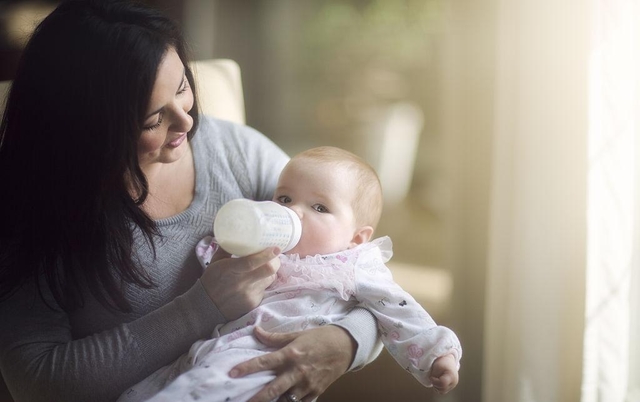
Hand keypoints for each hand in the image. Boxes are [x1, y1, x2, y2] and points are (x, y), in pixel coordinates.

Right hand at [200, 247, 280, 319]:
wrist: (207, 307)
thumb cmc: (212, 280)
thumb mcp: (216, 261)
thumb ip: (227, 247)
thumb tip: (237, 233)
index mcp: (231, 269)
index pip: (252, 262)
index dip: (266, 255)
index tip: (276, 248)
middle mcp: (242, 282)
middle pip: (268, 271)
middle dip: (275, 261)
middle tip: (273, 256)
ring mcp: (249, 294)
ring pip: (270, 279)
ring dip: (269, 272)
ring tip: (262, 268)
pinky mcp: (253, 303)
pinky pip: (264, 289)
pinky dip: (262, 283)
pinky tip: (253, 283)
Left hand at [229, 325, 355, 401]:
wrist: (346, 346)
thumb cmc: (320, 338)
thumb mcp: (297, 334)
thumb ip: (275, 338)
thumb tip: (256, 331)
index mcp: (291, 354)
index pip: (264, 362)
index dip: (247, 368)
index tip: (232, 373)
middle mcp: (297, 371)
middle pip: (273, 389)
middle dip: (257, 398)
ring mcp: (307, 384)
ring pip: (286, 399)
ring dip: (275, 401)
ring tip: (263, 401)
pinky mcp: (316, 392)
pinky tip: (285, 400)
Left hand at [429, 353, 458, 393]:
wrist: (448, 360)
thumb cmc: (442, 362)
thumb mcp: (437, 367)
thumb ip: (434, 376)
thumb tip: (432, 383)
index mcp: (451, 376)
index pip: (442, 384)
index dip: (434, 381)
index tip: (431, 376)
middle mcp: (454, 382)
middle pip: (442, 389)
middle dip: (435, 384)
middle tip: (433, 377)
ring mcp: (453, 385)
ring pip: (442, 391)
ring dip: (436, 386)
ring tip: (436, 379)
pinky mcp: (451, 386)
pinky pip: (443, 390)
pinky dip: (439, 387)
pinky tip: (438, 381)